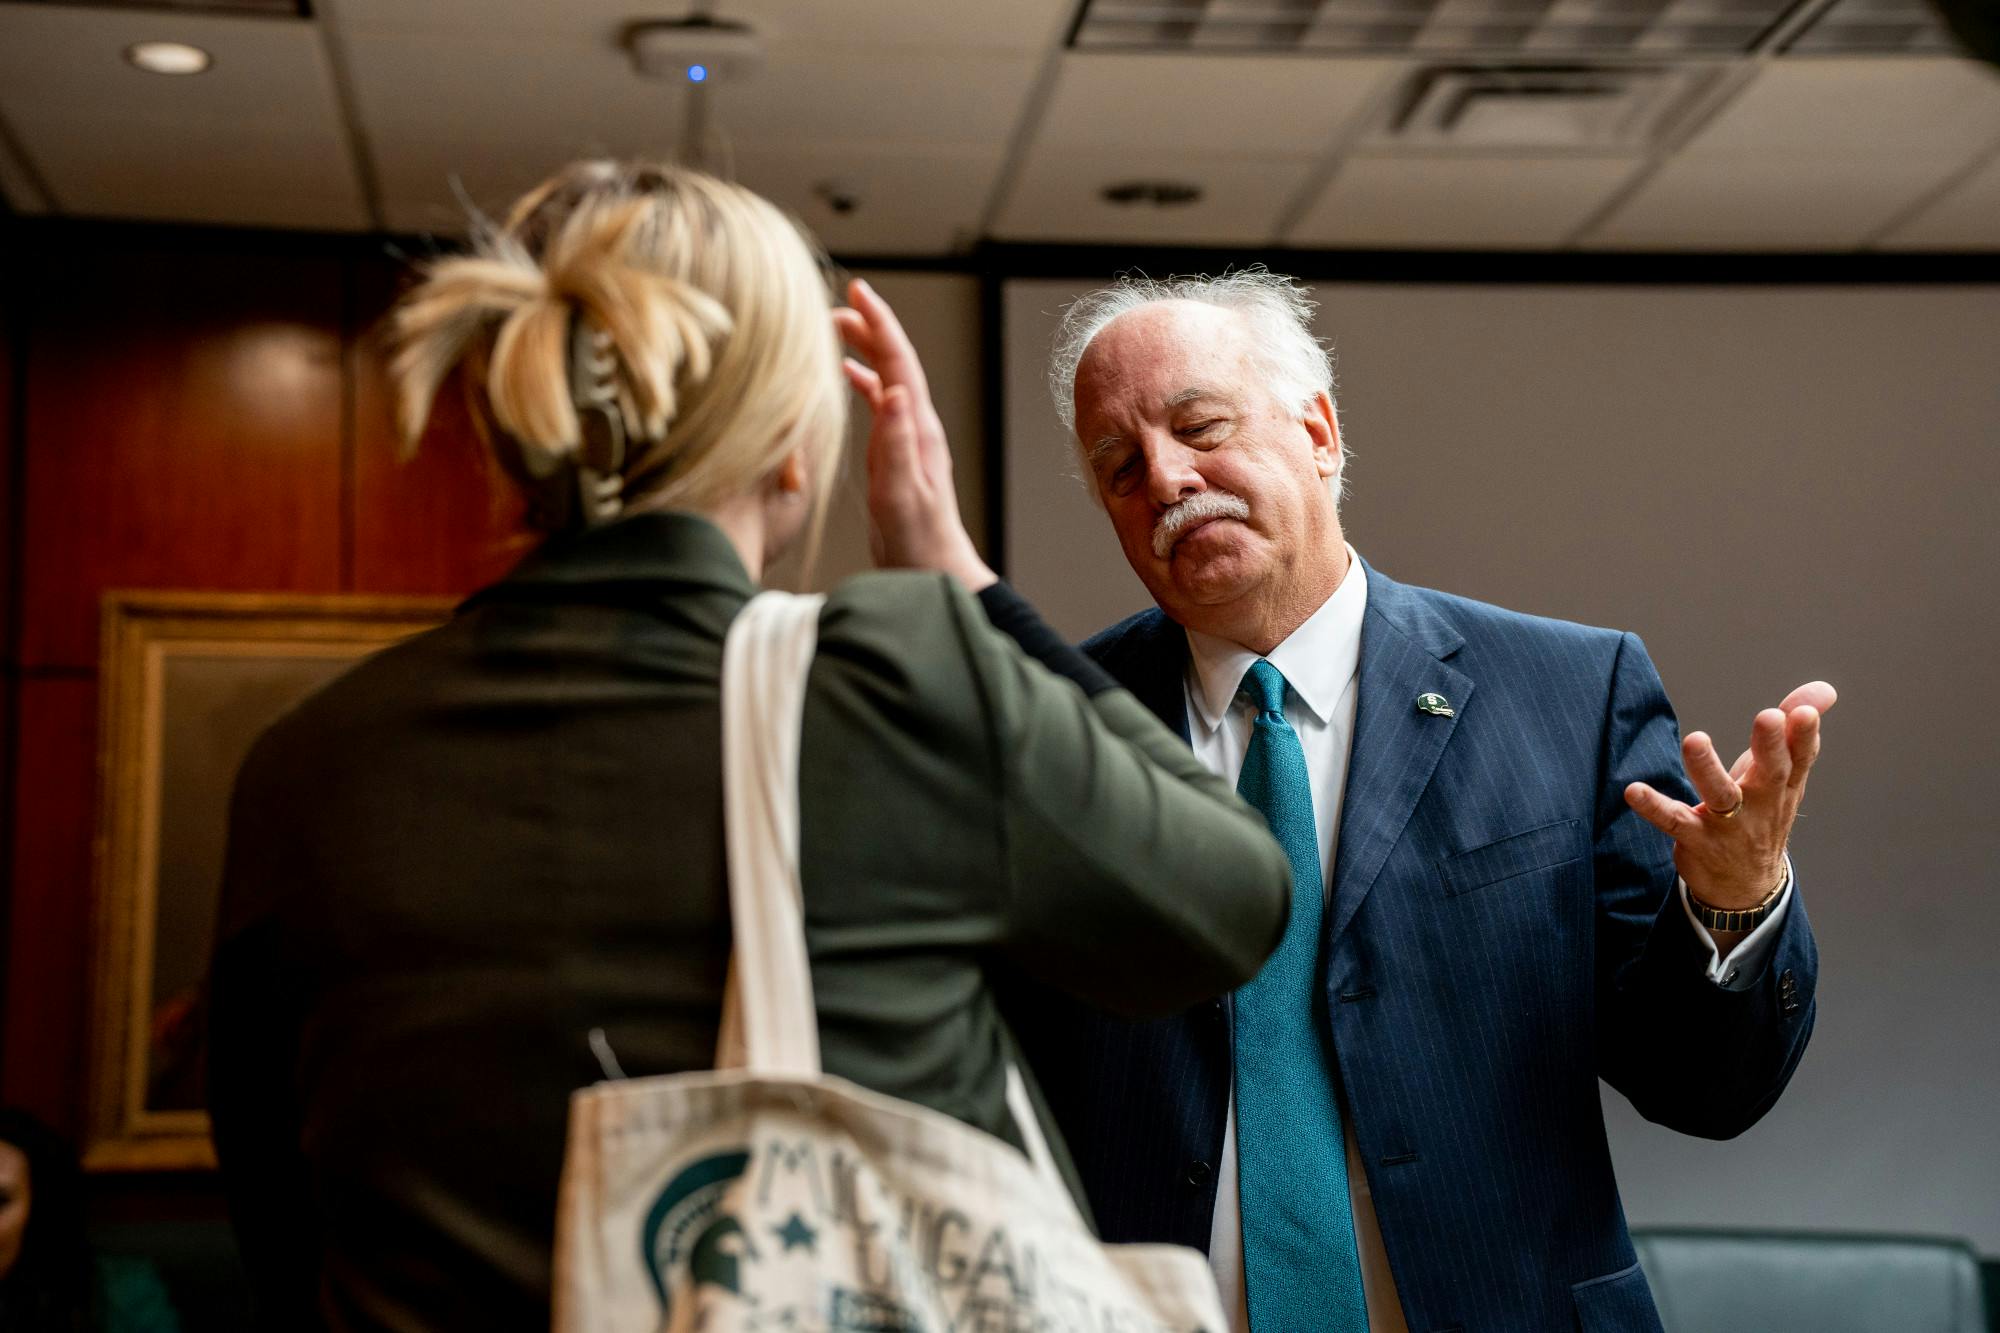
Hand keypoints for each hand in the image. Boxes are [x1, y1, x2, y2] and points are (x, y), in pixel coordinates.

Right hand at [832, 279, 995, 591]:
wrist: (931, 570)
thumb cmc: (916, 540)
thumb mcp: (902, 492)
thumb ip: (897, 443)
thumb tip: (896, 390)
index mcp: (917, 429)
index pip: (899, 363)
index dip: (880, 323)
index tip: (859, 291)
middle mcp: (915, 427)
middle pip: (893, 362)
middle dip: (869, 327)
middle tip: (838, 303)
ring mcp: (905, 440)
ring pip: (885, 379)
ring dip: (864, 350)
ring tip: (835, 327)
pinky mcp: (895, 455)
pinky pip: (878, 406)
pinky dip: (862, 383)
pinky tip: (846, 377)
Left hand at [1624, 681, 1836, 909]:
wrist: (1746, 886)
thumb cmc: (1762, 814)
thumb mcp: (1783, 776)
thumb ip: (1793, 730)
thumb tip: (1824, 691)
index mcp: (1784, 785)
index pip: (1800, 758)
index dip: (1805, 736)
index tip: (1806, 712)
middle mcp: (1762, 804)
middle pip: (1771, 773)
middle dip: (1770, 745)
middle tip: (1769, 716)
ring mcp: (1729, 825)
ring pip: (1721, 795)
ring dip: (1708, 768)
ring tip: (1695, 740)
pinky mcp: (1696, 840)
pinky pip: (1674, 821)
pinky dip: (1655, 806)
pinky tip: (1633, 790)